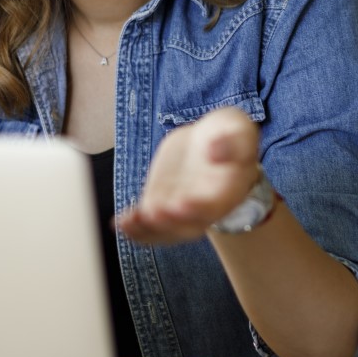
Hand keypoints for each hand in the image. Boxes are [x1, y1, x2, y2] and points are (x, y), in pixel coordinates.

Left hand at [116, 107, 260, 244]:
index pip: (214, 205)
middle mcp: (205, 207)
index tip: (182, 204)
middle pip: (188, 225)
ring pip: (166, 228)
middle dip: (169, 223)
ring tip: (128, 222)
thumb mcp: (239, 128)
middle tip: (153, 214)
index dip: (198, 208)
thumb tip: (215, 151)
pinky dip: (134, 226)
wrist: (211, 141)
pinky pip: (148, 221)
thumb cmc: (228, 134)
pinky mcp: (161, 202)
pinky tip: (118, 223)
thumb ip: (233, 140)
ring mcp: (181, 208)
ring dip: (147, 228)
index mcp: (228, 190)